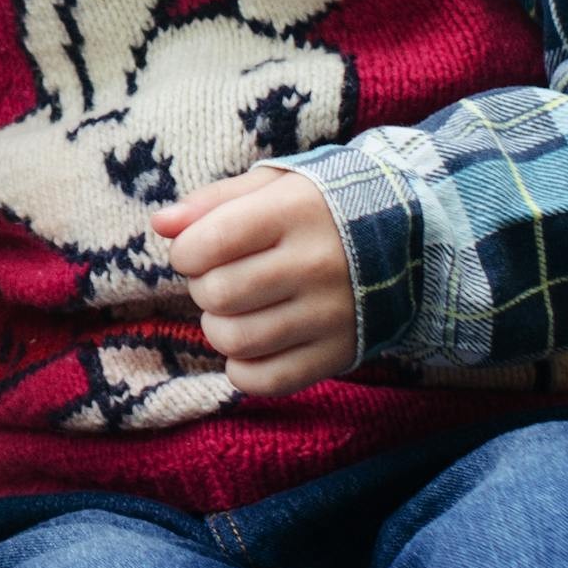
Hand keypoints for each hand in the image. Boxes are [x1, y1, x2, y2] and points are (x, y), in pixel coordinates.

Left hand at [150, 169, 356, 397]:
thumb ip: (212, 201)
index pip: (209, 243)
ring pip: (237, 341)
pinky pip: (268, 381)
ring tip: (235, 310)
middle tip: (221, 279)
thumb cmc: (317, 208)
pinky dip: (243, 370)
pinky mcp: (340, 354)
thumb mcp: (271, 186)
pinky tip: (251, 346)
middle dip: (203, 288)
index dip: (186, 252)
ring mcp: (331, 314)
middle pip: (218, 294)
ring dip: (219, 328)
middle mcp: (316, 264)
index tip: (197, 250)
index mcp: (295, 212)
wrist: (406, 241)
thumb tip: (161, 224)